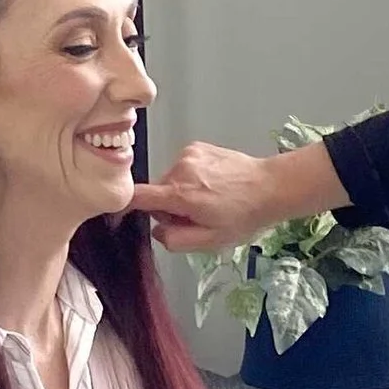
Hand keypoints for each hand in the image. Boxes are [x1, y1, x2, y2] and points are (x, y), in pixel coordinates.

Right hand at [130, 136, 339, 252]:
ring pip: (170, 180)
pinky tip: (212, 185)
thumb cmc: (244, 216)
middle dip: (169, 207)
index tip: (116, 212)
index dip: (123, 205)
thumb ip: (175, 239)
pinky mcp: (197, 147)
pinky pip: (182, 168)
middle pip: (157, 192)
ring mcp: (189, 154)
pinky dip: (191, 179)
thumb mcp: (210, 241)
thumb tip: (157, 230)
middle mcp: (181, 169)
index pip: (138, 196)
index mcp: (181, 194)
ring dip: (181, 193)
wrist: (271, 187)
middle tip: (196, 216)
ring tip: (209, 200)